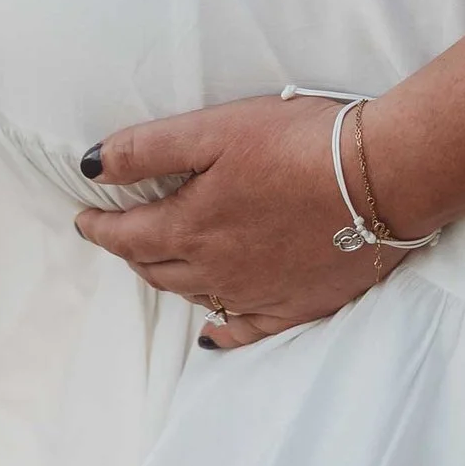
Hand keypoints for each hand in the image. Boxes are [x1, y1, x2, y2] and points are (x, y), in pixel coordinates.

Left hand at [74, 92, 400, 349]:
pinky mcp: (297, 306)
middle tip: (117, 236)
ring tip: (157, 264)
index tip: (83, 219)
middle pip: (156, 268)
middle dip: (130, 252)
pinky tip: (211, 335)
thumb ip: (148, 149)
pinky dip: (221, 333)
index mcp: (191, 226)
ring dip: (169, 280)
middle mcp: (217, 270)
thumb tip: (91, 167)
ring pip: (196, 296)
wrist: (381, 178)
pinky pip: (245, 331)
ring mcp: (258, 294)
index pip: (127, 235)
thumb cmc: (297, 142)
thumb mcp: (213, 130)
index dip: (100, 227)